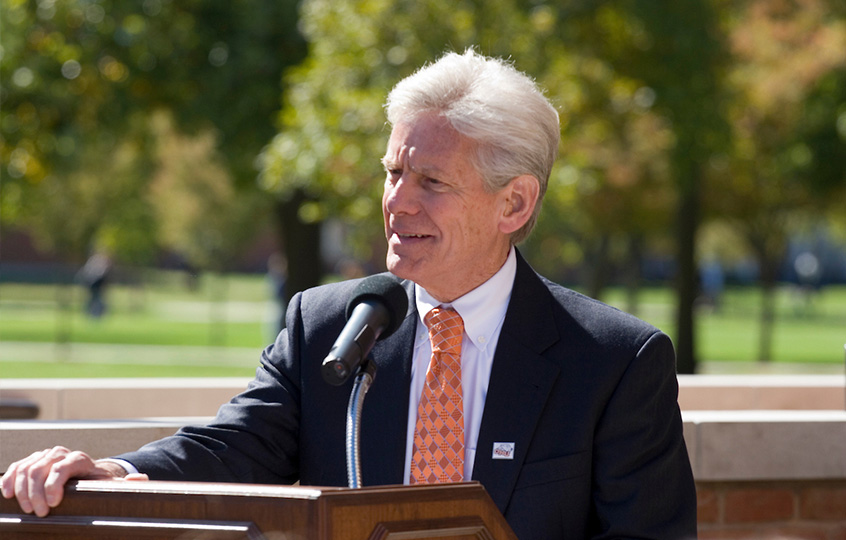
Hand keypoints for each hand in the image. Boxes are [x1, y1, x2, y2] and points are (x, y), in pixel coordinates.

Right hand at [1, 446, 146, 516]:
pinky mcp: (32, 461)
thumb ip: (125, 484)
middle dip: (36, 493)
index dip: (54, 485)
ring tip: (28, 509)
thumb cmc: (97, 482)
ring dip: (22, 490)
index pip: (63, 467)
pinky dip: (9, 479)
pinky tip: (7, 494)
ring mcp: (45, 456)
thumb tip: (140, 479)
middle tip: (39, 513)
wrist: (87, 474)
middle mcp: (61, 454)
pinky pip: (17, 467)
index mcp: (80, 459)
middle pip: (41, 468)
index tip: (53, 504)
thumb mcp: (111, 484)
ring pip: (27, 468)